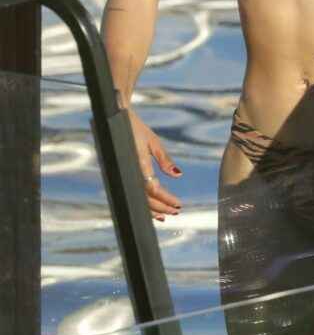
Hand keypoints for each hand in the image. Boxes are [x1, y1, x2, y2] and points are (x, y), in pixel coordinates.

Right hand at [127, 107, 182, 221]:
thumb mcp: (154, 142)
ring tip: (166, 214)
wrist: (114, 120)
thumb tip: (178, 175)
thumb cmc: (135, 129)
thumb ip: (165, 160)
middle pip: (145, 197)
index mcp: (138, 163)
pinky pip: (133, 193)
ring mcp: (123, 174)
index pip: (153, 188)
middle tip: (175, 211)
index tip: (178, 204)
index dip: (166, 199)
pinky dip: (143, 202)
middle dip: (161, 207)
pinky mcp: (121, 175)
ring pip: (137, 198)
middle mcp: (129, 171)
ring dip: (152, 209)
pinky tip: (152, 208)